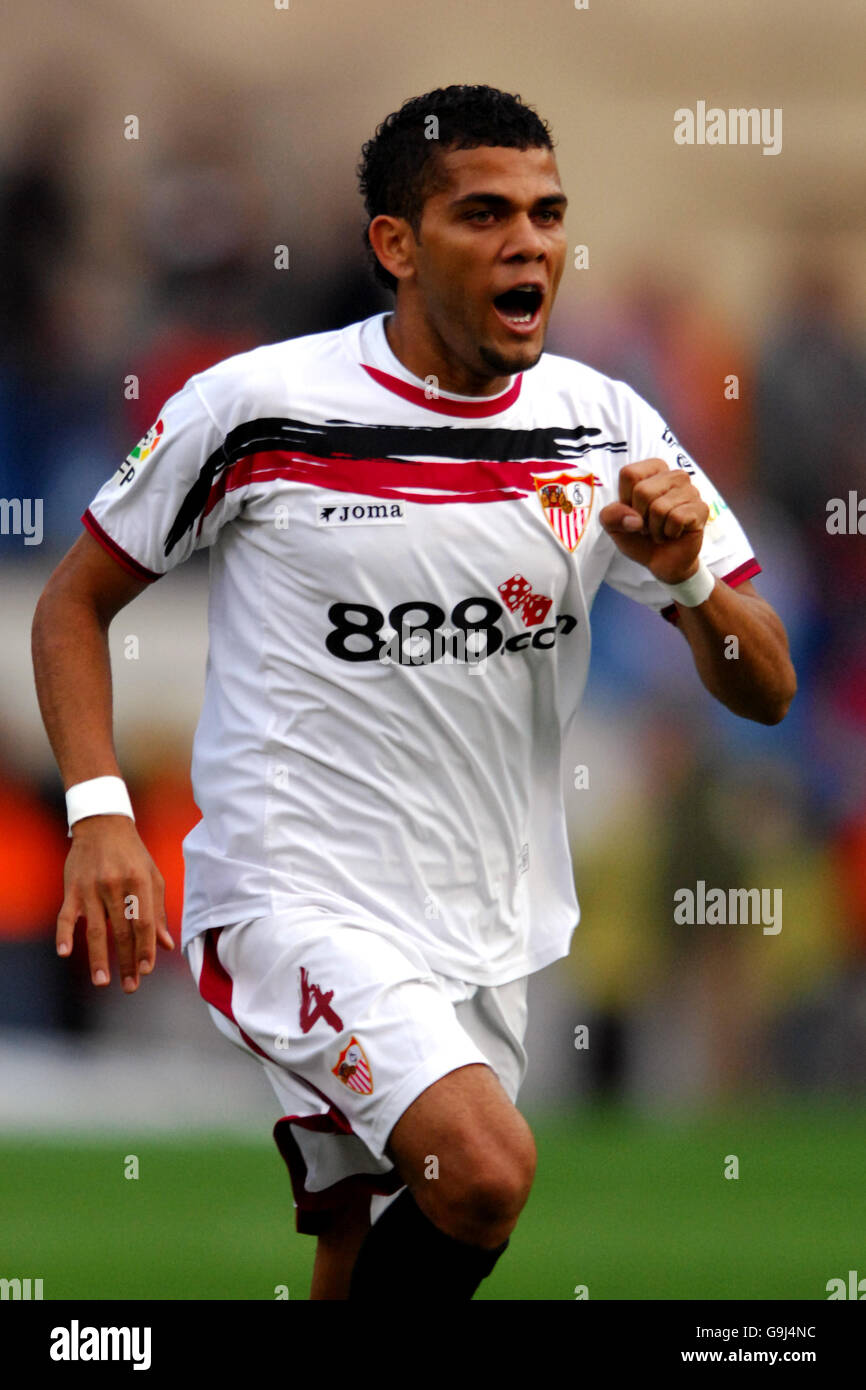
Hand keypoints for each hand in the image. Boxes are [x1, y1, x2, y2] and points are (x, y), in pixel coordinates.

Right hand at [56, 816, 173, 992]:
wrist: (103, 824)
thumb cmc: (132, 854)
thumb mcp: (152, 876)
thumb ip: (159, 911)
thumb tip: (165, 945)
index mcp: (139, 882)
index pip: (144, 923)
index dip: (146, 949)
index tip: (146, 970)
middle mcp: (115, 886)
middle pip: (122, 931)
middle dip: (127, 962)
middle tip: (130, 986)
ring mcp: (91, 888)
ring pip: (95, 930)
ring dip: (98, 958)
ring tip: (103, 982)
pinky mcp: (72, 889)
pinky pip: (66, 915)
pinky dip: (64, 934)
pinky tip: (65, 953)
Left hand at [599, 458, 708, 584]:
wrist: (662, 562)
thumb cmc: (639, 537)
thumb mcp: (614, 526)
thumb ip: (610, 515)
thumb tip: (634, 518)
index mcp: (653, 470)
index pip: (629, 474)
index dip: (625, 499)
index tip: (633, 511)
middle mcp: (674, 475)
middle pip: (643, 491)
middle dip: (640, 517)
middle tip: (648, 525)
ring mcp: (691, 490)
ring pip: (659, 508)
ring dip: (655, 528)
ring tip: (661, 530)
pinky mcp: (701, 508)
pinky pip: (676, 518)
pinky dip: (669, 533)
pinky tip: (674, 533)